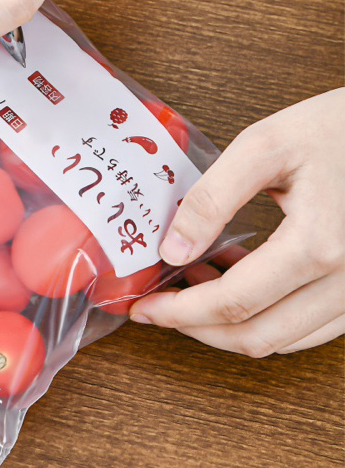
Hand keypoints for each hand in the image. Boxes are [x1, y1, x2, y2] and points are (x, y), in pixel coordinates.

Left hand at [129, 90, 344, 355]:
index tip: (143, 308)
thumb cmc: (340, 127)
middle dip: (196, 330)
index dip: (179, 313)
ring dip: (230, 326)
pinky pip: (311, 327)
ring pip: (284, 340)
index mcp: (318, 246)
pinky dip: (266, 317)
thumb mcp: (265, 145)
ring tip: (191, 287)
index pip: (232, 304)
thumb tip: (171, 250)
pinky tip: (236, 281)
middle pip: (257, 337)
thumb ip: (213, 199)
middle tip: (158, 308)